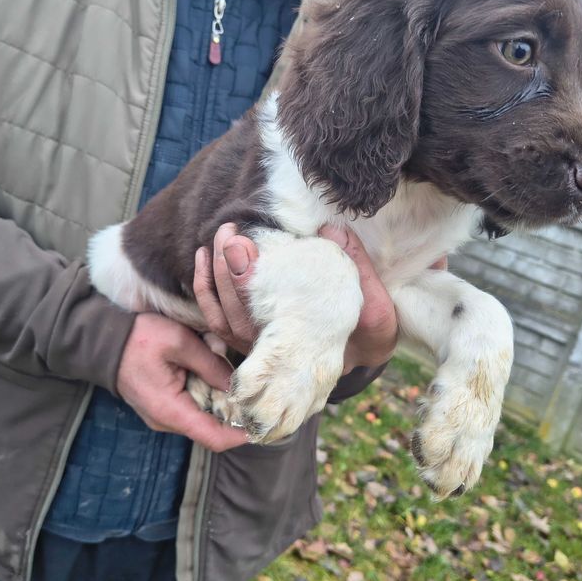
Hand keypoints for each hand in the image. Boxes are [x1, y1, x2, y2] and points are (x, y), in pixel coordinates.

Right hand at [115, 312, 247, 451]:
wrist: (103, 340)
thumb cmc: (139, 338)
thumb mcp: (180, 342)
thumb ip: (211, 365)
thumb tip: (237, 385)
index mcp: (170, 410)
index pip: (214, 438)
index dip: (242, 434)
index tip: (263, 423)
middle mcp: (166, 421)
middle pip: (212, 430)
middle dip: (235, 414)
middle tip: (255, 392)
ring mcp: (163, 416)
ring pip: (203, 419)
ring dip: (221, 402)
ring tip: (233, 377)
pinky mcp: (163, 407)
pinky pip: (192, 409)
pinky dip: (208, 396)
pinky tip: (214, 375)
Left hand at [193, 223, 399, 371]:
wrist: (366, 350)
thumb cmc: (370, 325)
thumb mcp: (375, 299)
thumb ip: (355, 263)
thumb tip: (331, 229)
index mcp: (306, 339)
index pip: (262, 312)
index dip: (244, 277)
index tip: (238, 244)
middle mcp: (277, 351)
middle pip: (235, 312)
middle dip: (226, 268)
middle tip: (228, 231)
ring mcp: (261, 348)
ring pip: (223, 318)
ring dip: (213, 277)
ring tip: (219, 238)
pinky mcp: (252, 341)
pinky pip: (219, 321)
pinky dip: (208, 292)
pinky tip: (206, 260)